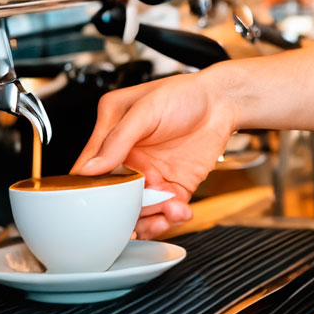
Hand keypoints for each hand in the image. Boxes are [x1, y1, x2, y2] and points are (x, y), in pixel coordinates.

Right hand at [71, 71, 237, 238]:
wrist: (223, 102)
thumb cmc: (184, 94)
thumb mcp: (145, 109)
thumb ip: (117, 139)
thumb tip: (89, 168)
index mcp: (111, 134)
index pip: (89, 170)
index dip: (91, 191)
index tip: (97, 208)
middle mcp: (129, 158)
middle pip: (114, 198)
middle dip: (124, 212)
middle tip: (138, 214)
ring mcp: (151, 175)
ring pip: (139, 210)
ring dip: (150, 219)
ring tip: (166, 212)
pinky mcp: (174, 186)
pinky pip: (166, 211)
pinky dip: (171, 218)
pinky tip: (180, 210)